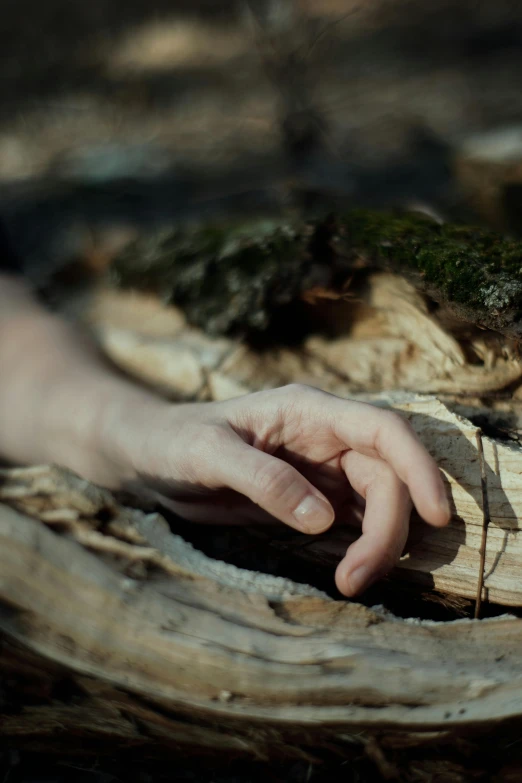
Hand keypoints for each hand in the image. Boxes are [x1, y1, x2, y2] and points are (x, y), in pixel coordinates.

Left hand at [107, 384, 449, 595]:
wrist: (150, 456)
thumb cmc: (171, 441)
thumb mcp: (206, 455)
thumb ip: (262, 480)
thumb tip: (322, 519)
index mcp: (308, 410)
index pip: (383, 429)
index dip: (418, 468)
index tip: (436, 516)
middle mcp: (326, 436)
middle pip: (387, 477)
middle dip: (388, 529)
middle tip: (356, 581)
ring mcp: (324, 468)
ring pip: (379, 503)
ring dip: (378, 545)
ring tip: (350, 585)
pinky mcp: (314, 498)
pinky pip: (357, 521)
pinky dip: (362, 547)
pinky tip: (347, 574)